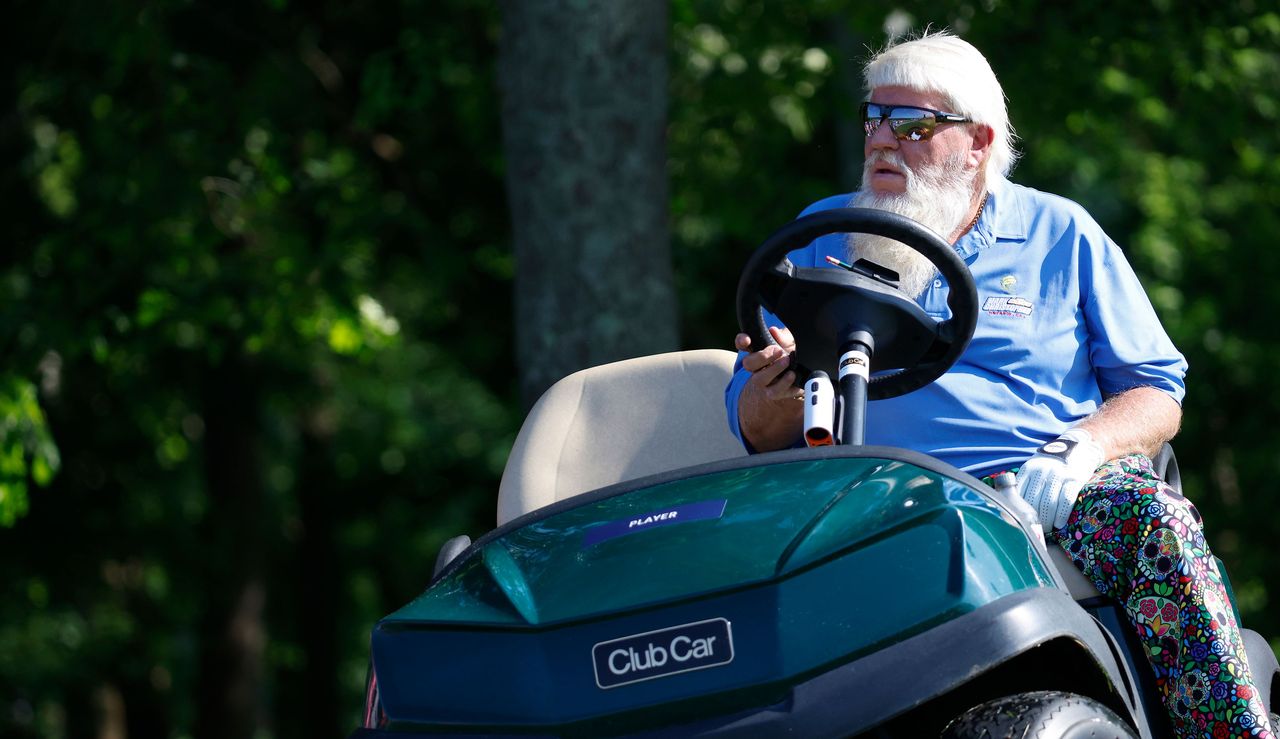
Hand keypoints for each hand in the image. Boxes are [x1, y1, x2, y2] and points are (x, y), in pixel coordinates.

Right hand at [735, 327, 802, 450]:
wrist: (800, 376)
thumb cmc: (791, 355)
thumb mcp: (790, 343)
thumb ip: (783, 337)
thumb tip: (774, 332)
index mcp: (758, 351)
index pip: (743, 344)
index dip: (742, 341)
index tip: (747, 339)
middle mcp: (757, 367)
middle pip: (748, 363)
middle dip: (762, 357)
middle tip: (779, 351)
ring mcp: (763, 381)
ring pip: (759, 379)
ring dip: (773, 369)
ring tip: (788, 362)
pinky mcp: (773, 393)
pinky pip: (775, 392)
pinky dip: (786, 384)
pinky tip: (793, 376)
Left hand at [1015, 429, 1104, 532]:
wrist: (1078, 448)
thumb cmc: (1051, 464)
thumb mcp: (1034, 468)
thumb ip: (1023, 483)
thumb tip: (1008, 506)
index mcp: (1028, 469)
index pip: (1018, 494)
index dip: (1018, 511)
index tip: (1019, 523)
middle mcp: (1042, 471)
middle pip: (1033, 501)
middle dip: (1033, 519)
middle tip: (1034, 530)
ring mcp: (1059, 475)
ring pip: (1049, 503)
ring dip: (1047, 520)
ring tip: (1046, 529)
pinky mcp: (1074, 479)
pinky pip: (1066, 500)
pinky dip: (1061, 515)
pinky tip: (1059, 524)